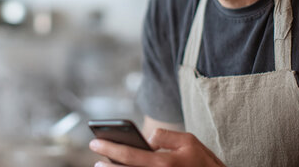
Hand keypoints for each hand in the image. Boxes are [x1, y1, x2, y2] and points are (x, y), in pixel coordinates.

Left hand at [89, 128, 224, 166]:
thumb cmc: (203, 161)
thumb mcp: (189, 140)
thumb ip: (165, 136)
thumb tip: (147, 140)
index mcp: (164, 163)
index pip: (129, 155)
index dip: (109, 148)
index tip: (95, 143)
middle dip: (107, 165)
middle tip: (96, 159)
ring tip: (105, 166)